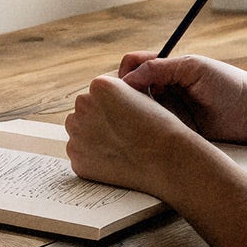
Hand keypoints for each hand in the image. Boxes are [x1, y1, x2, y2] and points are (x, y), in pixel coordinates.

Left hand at [65, 73, 202, 193]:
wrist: (169, 159)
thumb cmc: (160, 127)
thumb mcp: (138, 96)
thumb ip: (114, 93)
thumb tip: (98, 96)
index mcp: (98, 86)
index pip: (95, 93)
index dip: (111, 107)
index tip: (124, 118)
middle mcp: (83, 105)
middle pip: (84, 111)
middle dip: (98, 121)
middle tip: (122, 134)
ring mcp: (77, 133)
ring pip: (79, 131)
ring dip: (91, 137)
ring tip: (120, 147)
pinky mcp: (77, 158)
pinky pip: (81, 155)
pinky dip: (93, 159)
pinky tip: (115, 161)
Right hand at [118, 52, 246, 144]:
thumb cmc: (226, 83)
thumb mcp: (190, 67)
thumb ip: (158, 68)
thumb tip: (126, 80)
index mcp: (166, 68)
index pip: (133, 64)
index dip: (126, 72)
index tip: (128, 84)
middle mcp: (163, 88)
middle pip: (130, 87)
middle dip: (123, 93)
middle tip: (129, 103)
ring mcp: (167, 109)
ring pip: (137, 108)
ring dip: (133, 111)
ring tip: (138, 117)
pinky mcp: (174, 129)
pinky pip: (152, 127)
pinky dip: (146, 128)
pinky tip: (147, 130)